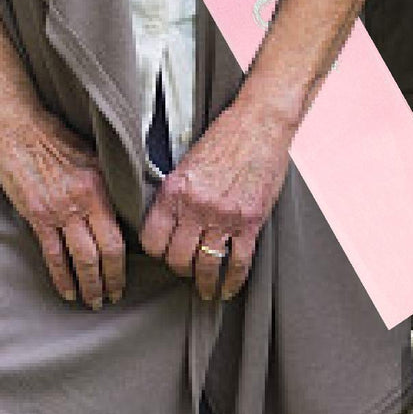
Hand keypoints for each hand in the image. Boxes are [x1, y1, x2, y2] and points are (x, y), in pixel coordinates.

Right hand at [0, 113, 125, 309]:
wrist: (20, 131)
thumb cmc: (56, 139)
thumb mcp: (93, 157)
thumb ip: (107, 185)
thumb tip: (123, 211)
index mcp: (99, 187)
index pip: (118, 237)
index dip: (122, 266)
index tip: (123, 280)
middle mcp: (82, 202)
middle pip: (103, 253)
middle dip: (109, 281)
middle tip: (111, 298)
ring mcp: (58, 211)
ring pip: (80, 258)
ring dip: (88, 284)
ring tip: (91, 300)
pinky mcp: (37, 216)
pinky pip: (52, 255)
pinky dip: (61, 277)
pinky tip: (66, 291)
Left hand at [139, 99, 292, 301]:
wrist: (259, 123)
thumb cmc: (224, 136)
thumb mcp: (187, 160)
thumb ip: (176, 191)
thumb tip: (165, 218)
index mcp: (175, 189)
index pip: (152, 239)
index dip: (156, 252)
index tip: (162, 254)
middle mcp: (197, 206)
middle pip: (178, 259)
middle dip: (179, 269)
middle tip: (184, 271)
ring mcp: (225, 216)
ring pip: (206, 266)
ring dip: (204, 282)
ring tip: (205, 290)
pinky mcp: (251, 221)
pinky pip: (239, 263)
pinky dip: (232, 281)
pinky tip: (228, 289)